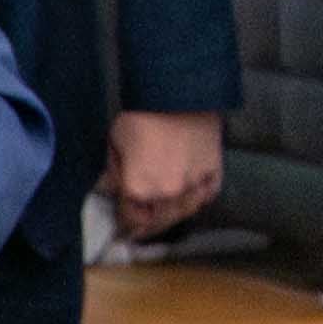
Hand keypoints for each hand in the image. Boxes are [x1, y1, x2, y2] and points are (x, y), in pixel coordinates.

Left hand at [104, 108, 221, 242]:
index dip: (125, 223)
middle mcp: (166, 194)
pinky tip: (189, 198)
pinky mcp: (213, 174)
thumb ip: (112, 171)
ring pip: (183, 212)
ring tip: (164, 216)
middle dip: (147, 225)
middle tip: (141, 230)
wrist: (179, 93)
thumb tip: (109, 189)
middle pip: (157, 221)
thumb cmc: (143, 114)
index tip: (123, 227)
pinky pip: (205, 197)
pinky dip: (196, 200)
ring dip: (172, 215)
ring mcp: (193, 186)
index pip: (131, 219)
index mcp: (138, 188)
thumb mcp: (115, 141)